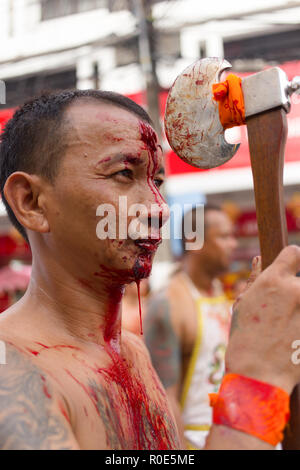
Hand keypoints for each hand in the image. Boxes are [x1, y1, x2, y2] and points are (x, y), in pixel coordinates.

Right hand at [226, 245, 299, 393]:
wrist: (260, 377)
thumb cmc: (245, 340)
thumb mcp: (243, 305)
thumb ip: (255, 279)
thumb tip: (260, 259)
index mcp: (275, 281)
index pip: (294, 253)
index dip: (292, 259)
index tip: (293, 266)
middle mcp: (298, 290)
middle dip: (296, 291)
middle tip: (286, 310)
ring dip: (299, 309)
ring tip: (290, 327)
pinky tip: (295, 336)